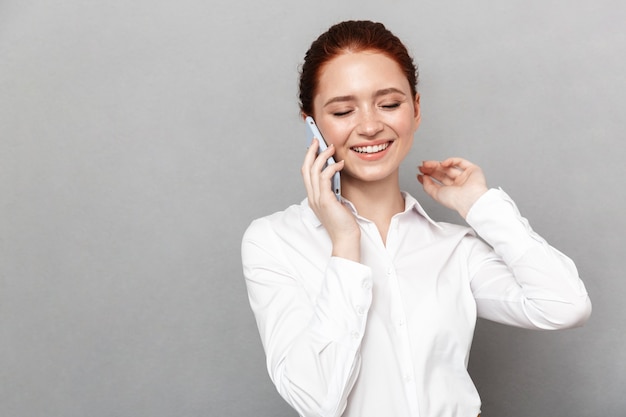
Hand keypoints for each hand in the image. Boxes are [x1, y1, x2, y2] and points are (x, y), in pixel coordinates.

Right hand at [302, 139, 359, 260]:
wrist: (345, 239)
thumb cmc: (343, 223)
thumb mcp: (336, 202)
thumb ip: (332, 189)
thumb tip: (336, 173)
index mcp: (313, 197)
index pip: (306, 173)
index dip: (308, 158)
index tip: (313, 147)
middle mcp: (312, 197)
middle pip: (306, 168)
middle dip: (311, 151)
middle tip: (317, 139)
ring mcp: (317, 198)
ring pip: (314, 170)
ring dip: (322, 156)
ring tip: (331, 148)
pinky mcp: (325, 200)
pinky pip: (324, 178)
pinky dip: (332, 167)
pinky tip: (340, 163)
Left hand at [417, 157, 488, 218]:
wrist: (469, 199)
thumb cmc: (455, 201)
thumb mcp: (435, 194)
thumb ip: (427, 186)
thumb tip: (423, 178)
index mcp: (451, 191)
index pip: (438, 181)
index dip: (428, 176)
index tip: (420, 172)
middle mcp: (458, 183)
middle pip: (442, 173)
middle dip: (431, 169)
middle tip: (422, 166)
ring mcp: (465, 176)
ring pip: (449, 167)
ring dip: (437, 164)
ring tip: (427, 164)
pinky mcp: (472, 169)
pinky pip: (460, 162)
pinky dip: (450, 161)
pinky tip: (442, 163)